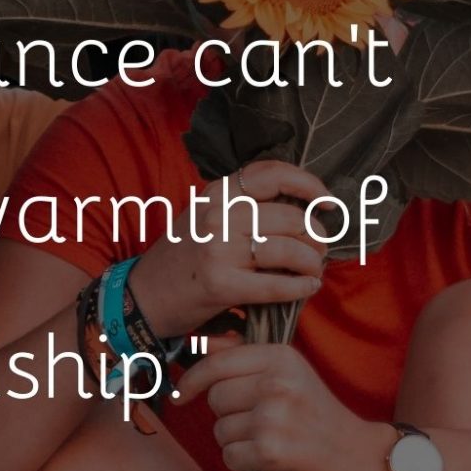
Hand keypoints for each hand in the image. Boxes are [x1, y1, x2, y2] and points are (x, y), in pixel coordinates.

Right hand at [131, 160, 329, 336]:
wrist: (143, 296)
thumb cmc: (183, 257)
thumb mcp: (203, 216)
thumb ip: (242, 207)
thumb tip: (300, 208)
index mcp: (215, 194)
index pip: (271, 174)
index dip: (308, 184)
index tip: (328, 200)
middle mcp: (217, 216)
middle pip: (290, 217)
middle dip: (316, 235)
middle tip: (320, 248)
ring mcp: (217, 250)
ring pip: (289, 250)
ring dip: (312, 263)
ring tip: (315, 270)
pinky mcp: (220, 285)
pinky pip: (276, 285)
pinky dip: (300, 287)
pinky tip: (307, 288)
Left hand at [171, 339, 396, 470]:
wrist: (359, 458)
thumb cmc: (317, 417)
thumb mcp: (290, 375)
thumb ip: (246, 359)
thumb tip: (199, 342)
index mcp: (281, 357)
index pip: (217, 362)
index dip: (193, 380)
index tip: (183, 394)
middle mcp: (277, 382)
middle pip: (215, 398)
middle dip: (227, 415)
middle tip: (259, 424)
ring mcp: (274, 417)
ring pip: (220, 429)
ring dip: (236, 442)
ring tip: (270, 441)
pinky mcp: (271, 451)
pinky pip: (229, 456)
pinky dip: (244, 463)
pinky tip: (269, 460)